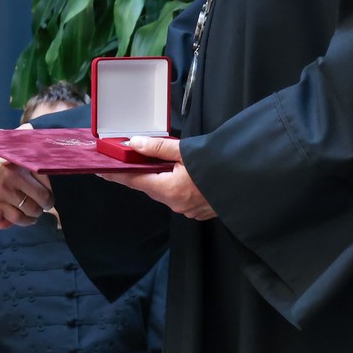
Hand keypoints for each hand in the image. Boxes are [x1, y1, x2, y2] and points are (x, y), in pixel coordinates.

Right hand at [0, 124, 51, 227]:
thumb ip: (17, 137)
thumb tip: (29, 129)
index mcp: (18, 168)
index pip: (43, 191)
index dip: (48, 199)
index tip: (47, 200)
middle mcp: (10, 184)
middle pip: (34, 207)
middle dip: (37, 212)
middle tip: (38, 211)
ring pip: (19, 217)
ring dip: (23, 220)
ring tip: (26, 218)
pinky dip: (4, 221)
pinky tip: (5, 218)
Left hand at [97, 136, 215, 219]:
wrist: (251, 181)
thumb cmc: (221, 166)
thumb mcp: (186, 151)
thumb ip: (158, 147)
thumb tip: (134, 142)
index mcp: (169, 190)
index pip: (133, 181)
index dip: (115, 173)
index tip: (101, 169)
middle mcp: (175, 203)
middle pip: (147, 186)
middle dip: (136, 173)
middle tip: (123, 161)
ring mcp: (187, 209)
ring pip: (162, 191)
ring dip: (155, 178)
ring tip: (149, 163)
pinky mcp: (198, 210)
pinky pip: (176, 196)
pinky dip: (171, 184)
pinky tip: (174, 173)